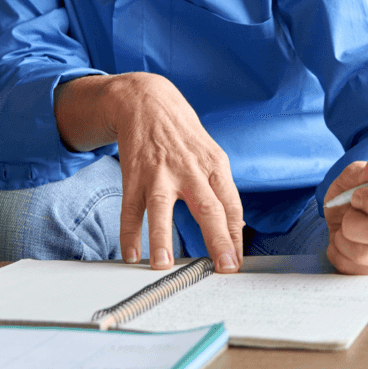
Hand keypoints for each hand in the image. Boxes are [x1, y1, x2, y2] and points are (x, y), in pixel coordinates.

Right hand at [54, 72, 243, 271]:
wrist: (149, 100)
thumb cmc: (184, 134)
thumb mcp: (211, 155)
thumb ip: (221, 189)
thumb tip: (238, 225)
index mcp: (214, 165)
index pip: (231, 205)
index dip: (236, 235)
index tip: (236, 262)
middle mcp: (190, 170)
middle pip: (208, 208)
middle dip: (218, 239)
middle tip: (224, 268)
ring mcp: (160, 172)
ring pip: (162, 208)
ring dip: (162, 238)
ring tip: (164, 265)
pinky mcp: (135, 174)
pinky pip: (131, 207)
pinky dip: (129, 233)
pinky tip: (131, 254)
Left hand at [324, 148, 367, 274]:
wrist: (349, 218)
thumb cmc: (354, 194)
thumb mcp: (353, 177)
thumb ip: (365, 170)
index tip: (356, 197)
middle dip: (353, 224)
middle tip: (347, 218)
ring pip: (366, 254)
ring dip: (343, 241)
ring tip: (343, 231)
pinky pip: (357, 271)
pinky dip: (340, 256)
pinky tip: (344, 246)